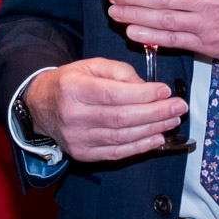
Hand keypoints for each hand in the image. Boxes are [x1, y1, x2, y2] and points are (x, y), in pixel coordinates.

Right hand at [25, 58, 187, 161]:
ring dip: (153, 129)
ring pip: (122, 136)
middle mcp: (73, 115)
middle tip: (178, 107)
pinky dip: (140, 147)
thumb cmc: (70, 82)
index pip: (112, 93)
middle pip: (121, 117)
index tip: (165, 91)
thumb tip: (145, 86)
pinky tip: (157, 138)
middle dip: (155, 113)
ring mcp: (78, 137)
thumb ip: (118, 70)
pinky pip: (117, 153)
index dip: (142, 94)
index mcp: (72, 88)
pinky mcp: (83, 153)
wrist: (40, 106)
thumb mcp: (89, 65)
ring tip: (172, 120)